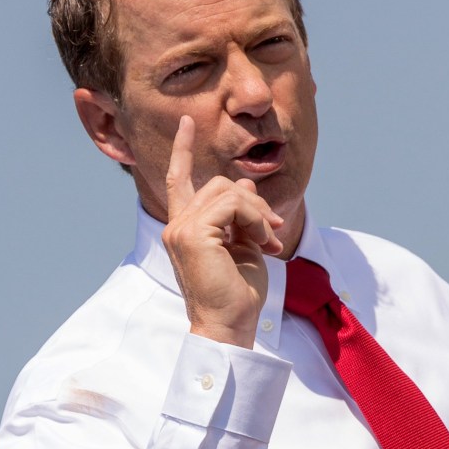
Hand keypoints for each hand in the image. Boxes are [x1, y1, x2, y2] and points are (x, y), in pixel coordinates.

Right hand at [162, 116, 283, 347]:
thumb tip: (247, 184)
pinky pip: (233, 205)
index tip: (185, 123)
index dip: (182, 150)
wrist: (229, 325)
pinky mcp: (193, 234)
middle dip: (251, 202)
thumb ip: (240, 214)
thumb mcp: (244, 244)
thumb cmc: (237, 293)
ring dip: (257, 213)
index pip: (178, 180)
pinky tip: (263, 241)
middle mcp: (176, 226)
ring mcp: (181, 229)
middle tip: (271, 230)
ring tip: (268, 240)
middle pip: (217, 184)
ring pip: (227, 191)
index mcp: (184, 229)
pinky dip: (255, 219)